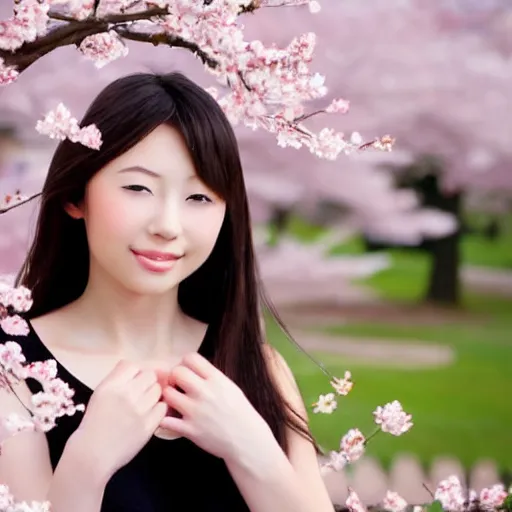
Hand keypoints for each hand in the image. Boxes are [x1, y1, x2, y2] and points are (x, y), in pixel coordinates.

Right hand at [72, 360, 167, 478]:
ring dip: (153, 395)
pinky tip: (149, 415)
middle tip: (141, 393)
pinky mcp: (148, 425)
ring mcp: (138, 410)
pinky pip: (162, 407)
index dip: (135, 373)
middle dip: (147, 382)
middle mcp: (126, 394)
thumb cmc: (94, 423)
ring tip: (145, 405)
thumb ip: (117, 379)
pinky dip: (158, 409)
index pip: (132, 366)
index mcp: (111, 386)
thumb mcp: (100, 394)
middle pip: (149, 375)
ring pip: (158, 390)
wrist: (92, 454)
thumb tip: (137, 369)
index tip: (133, 382)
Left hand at [159, 353, 274, 463]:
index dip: (184, 363)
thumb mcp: (230, 388)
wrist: (248, 440)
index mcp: (216, 379)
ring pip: (167, 393)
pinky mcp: (190, 430)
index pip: (191, 358)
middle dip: (173, 377)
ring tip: (173, 402)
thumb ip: (212, 377)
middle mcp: (205, 392)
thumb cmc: (240, 413)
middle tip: (176, 386)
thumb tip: (194, 368)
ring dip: (167, 397)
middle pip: (176, 372)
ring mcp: (196, 411)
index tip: (186, 372)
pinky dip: (163, 419)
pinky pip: (165, 420)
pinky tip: (169, 419)